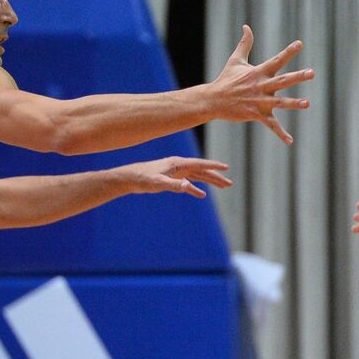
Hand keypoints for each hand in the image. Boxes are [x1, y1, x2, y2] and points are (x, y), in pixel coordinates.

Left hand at [115, 156, 231, 197]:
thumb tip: (189, 187)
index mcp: (178, 164)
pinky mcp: (172, 177)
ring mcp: (176, 171)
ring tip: (223, 186)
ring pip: (197, 176)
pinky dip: (196, 187)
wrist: (129, 178)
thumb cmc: (142, 179)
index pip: (200, 164)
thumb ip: (174, 185)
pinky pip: (188, 182)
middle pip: (202, 171)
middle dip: (216, 177)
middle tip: (229, 183)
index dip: (213, 166)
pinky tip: (202, 194)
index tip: (226, 168)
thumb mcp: (158, 183)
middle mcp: (179, 165)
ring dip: (209, 181)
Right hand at [202, 26, 313, 143]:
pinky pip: (270, 125)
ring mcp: (259, 101)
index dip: (288, 52)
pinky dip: (280, 134)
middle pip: (282, 80)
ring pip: (280, 103)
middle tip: (311, 73)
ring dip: (294, 103)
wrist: (213, 100)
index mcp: (259, 72)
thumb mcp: (235, 60)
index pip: (276, 60)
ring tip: (307, 104)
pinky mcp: (256, 114)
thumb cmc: (226, 80)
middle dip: (297, 76)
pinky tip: (290, 141)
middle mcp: (261, 86)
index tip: (300, 44)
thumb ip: (245, 44)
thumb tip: (246, 27)